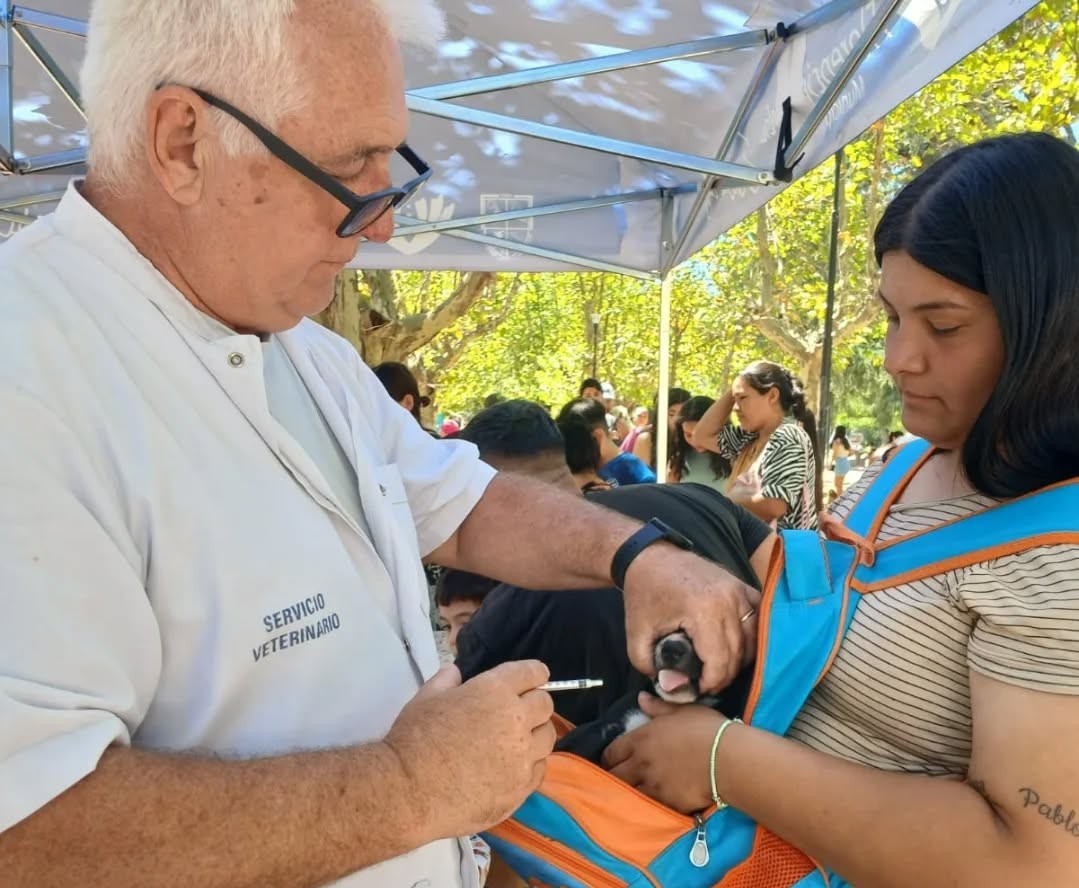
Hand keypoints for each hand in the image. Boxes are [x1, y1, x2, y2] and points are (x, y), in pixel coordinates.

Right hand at [384, 660, 555, 838]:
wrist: (409, 791)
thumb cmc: (414, 739)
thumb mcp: (426, 697)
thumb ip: (446, 681)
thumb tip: (455, 672)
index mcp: (495, 691)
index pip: (532, 673)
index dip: (535, 673)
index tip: (535, 677)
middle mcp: (517, 720)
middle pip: (545, 704)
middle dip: (535, 703)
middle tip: (521, 710)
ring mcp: (522, 757)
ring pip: (547, 737)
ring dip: (536, 734)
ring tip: (518, 741)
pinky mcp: (521, 788)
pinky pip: (540, 770)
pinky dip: (531, 764)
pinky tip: (514, 767)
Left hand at [603, 694, 724, 813]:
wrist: (729, 759)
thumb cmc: (706, 729)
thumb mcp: (682, 711)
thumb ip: (657, 707)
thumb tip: (641, 698)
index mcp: (641, 739)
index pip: (610, 753)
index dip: (610, 757)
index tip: (614, 760)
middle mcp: (641, 764)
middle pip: (614, 776)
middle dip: (614, 776)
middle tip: (620, 777)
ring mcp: (653, 786)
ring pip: (628, 794)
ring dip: (628, 792)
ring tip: (633, 791)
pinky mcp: (667, 803)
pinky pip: (649, 807)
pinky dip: (647, 805)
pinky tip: (652, 802)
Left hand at [622, 544, 759, 692]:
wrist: (650, 557)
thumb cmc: (644, 594)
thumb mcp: (636, 633)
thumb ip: (649, 665)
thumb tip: (673, 688)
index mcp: (703, 610)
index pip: (720, 661)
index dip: (711, 682)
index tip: (698, 687)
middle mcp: (729, 599)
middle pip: (739, 653)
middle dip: (724, 675)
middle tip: (706, 682)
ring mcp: (739, 590)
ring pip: (753, 639)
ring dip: (739, 659)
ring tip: (718, 667)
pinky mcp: (743, 586)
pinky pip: (758, 620)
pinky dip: (751, 638)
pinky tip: (734, 648)